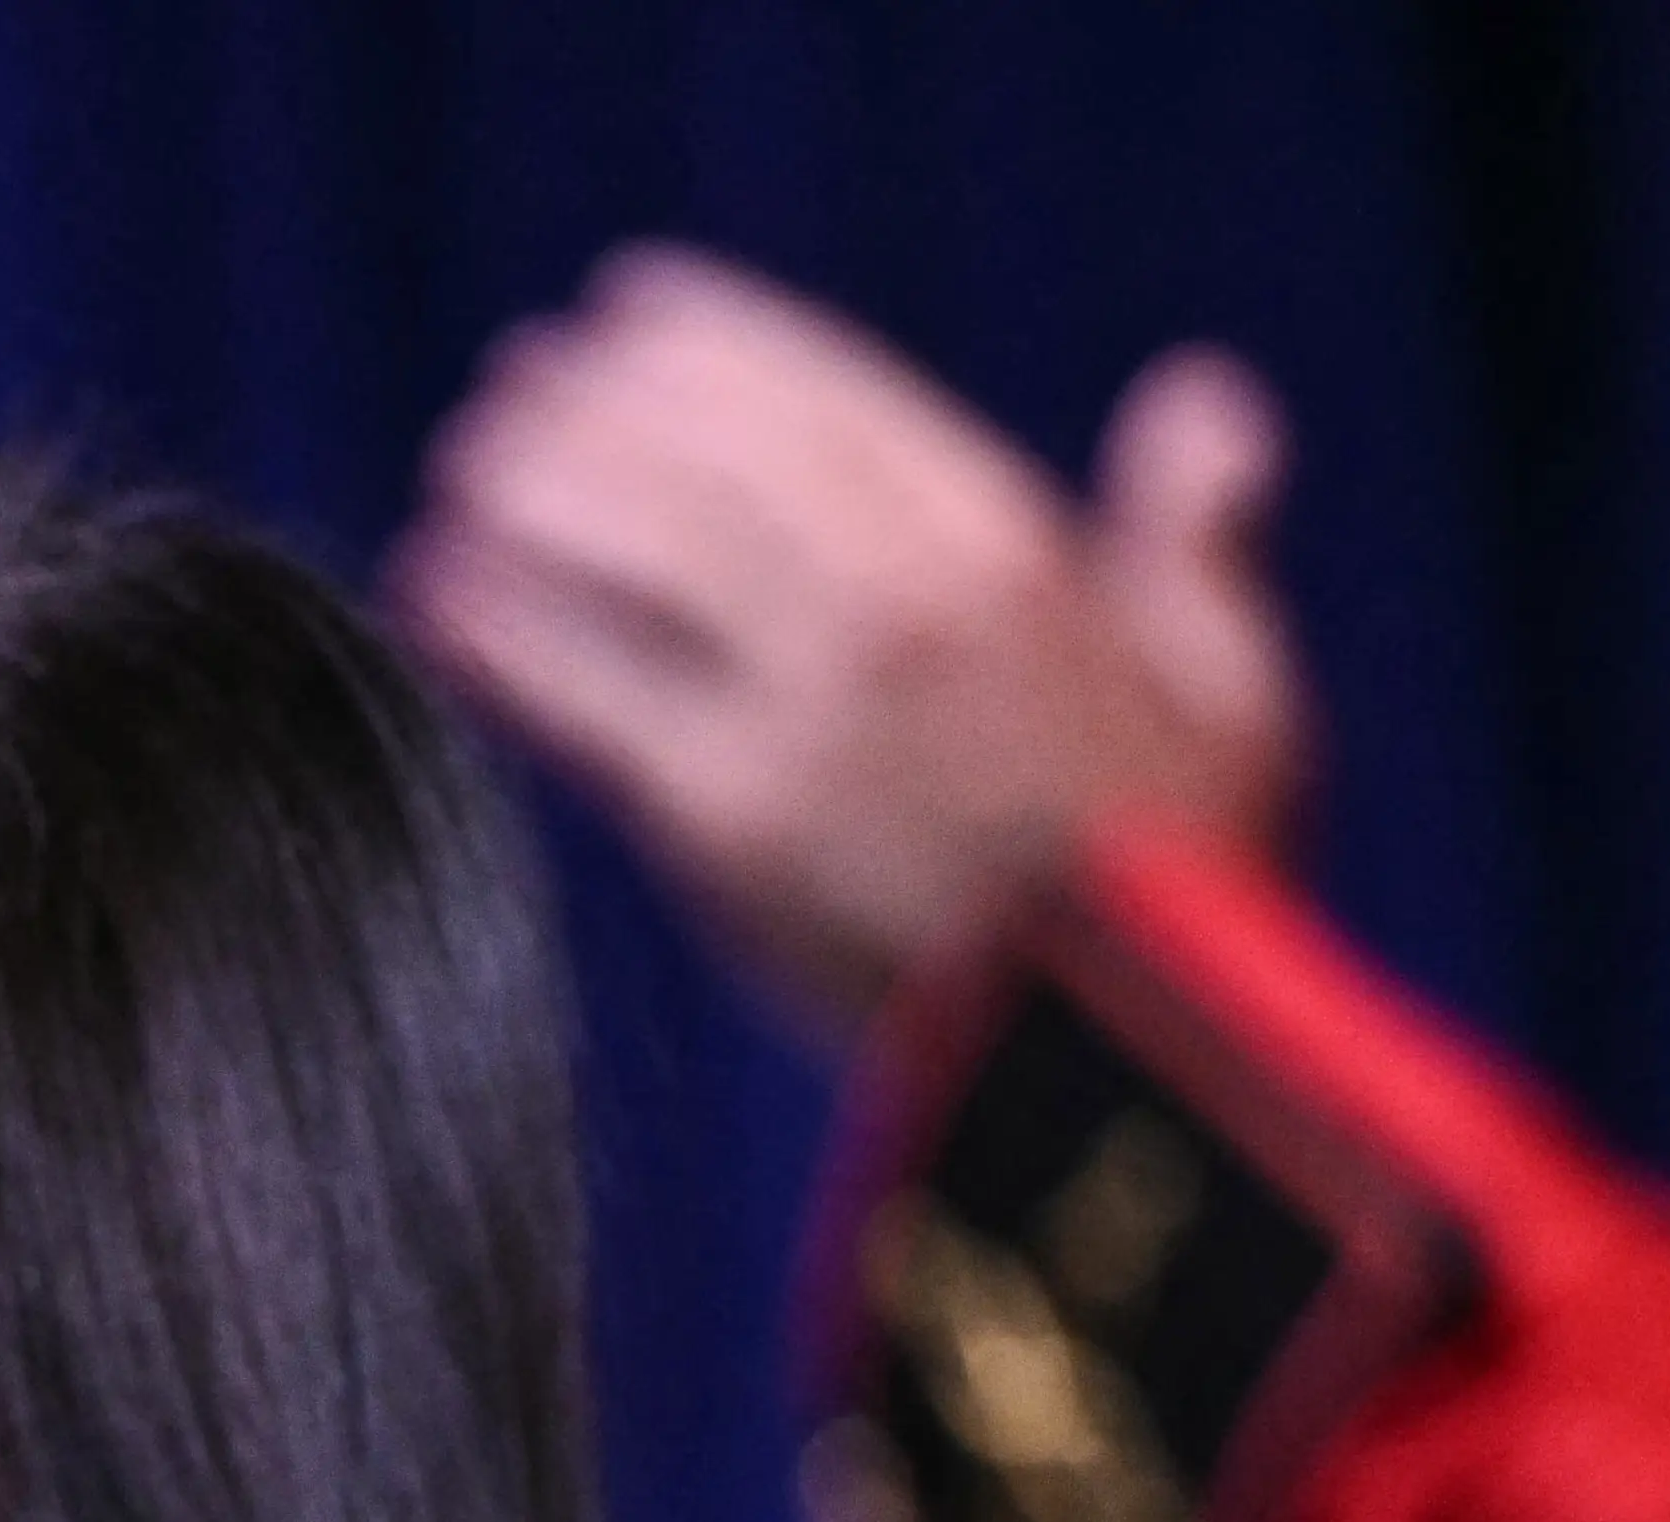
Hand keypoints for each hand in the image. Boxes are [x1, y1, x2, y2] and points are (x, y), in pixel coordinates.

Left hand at [399, 247, 1309, 1046]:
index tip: (636, 310)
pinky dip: (498, 634)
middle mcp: (898, 610)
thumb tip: (1200, 396)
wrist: (1132, 1063)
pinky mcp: (723, 827)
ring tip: (463, 468)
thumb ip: (1194, 537)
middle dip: (600, 410)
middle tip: (518, 385)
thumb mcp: (1236, 685)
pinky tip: (433, 589)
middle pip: (709, 463)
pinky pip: (580, 700)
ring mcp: (803, 714)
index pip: (832, 400)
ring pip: (634, 556)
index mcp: (1014, 557)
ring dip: (533, 497)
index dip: (719, 343)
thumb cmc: (1193, 886)